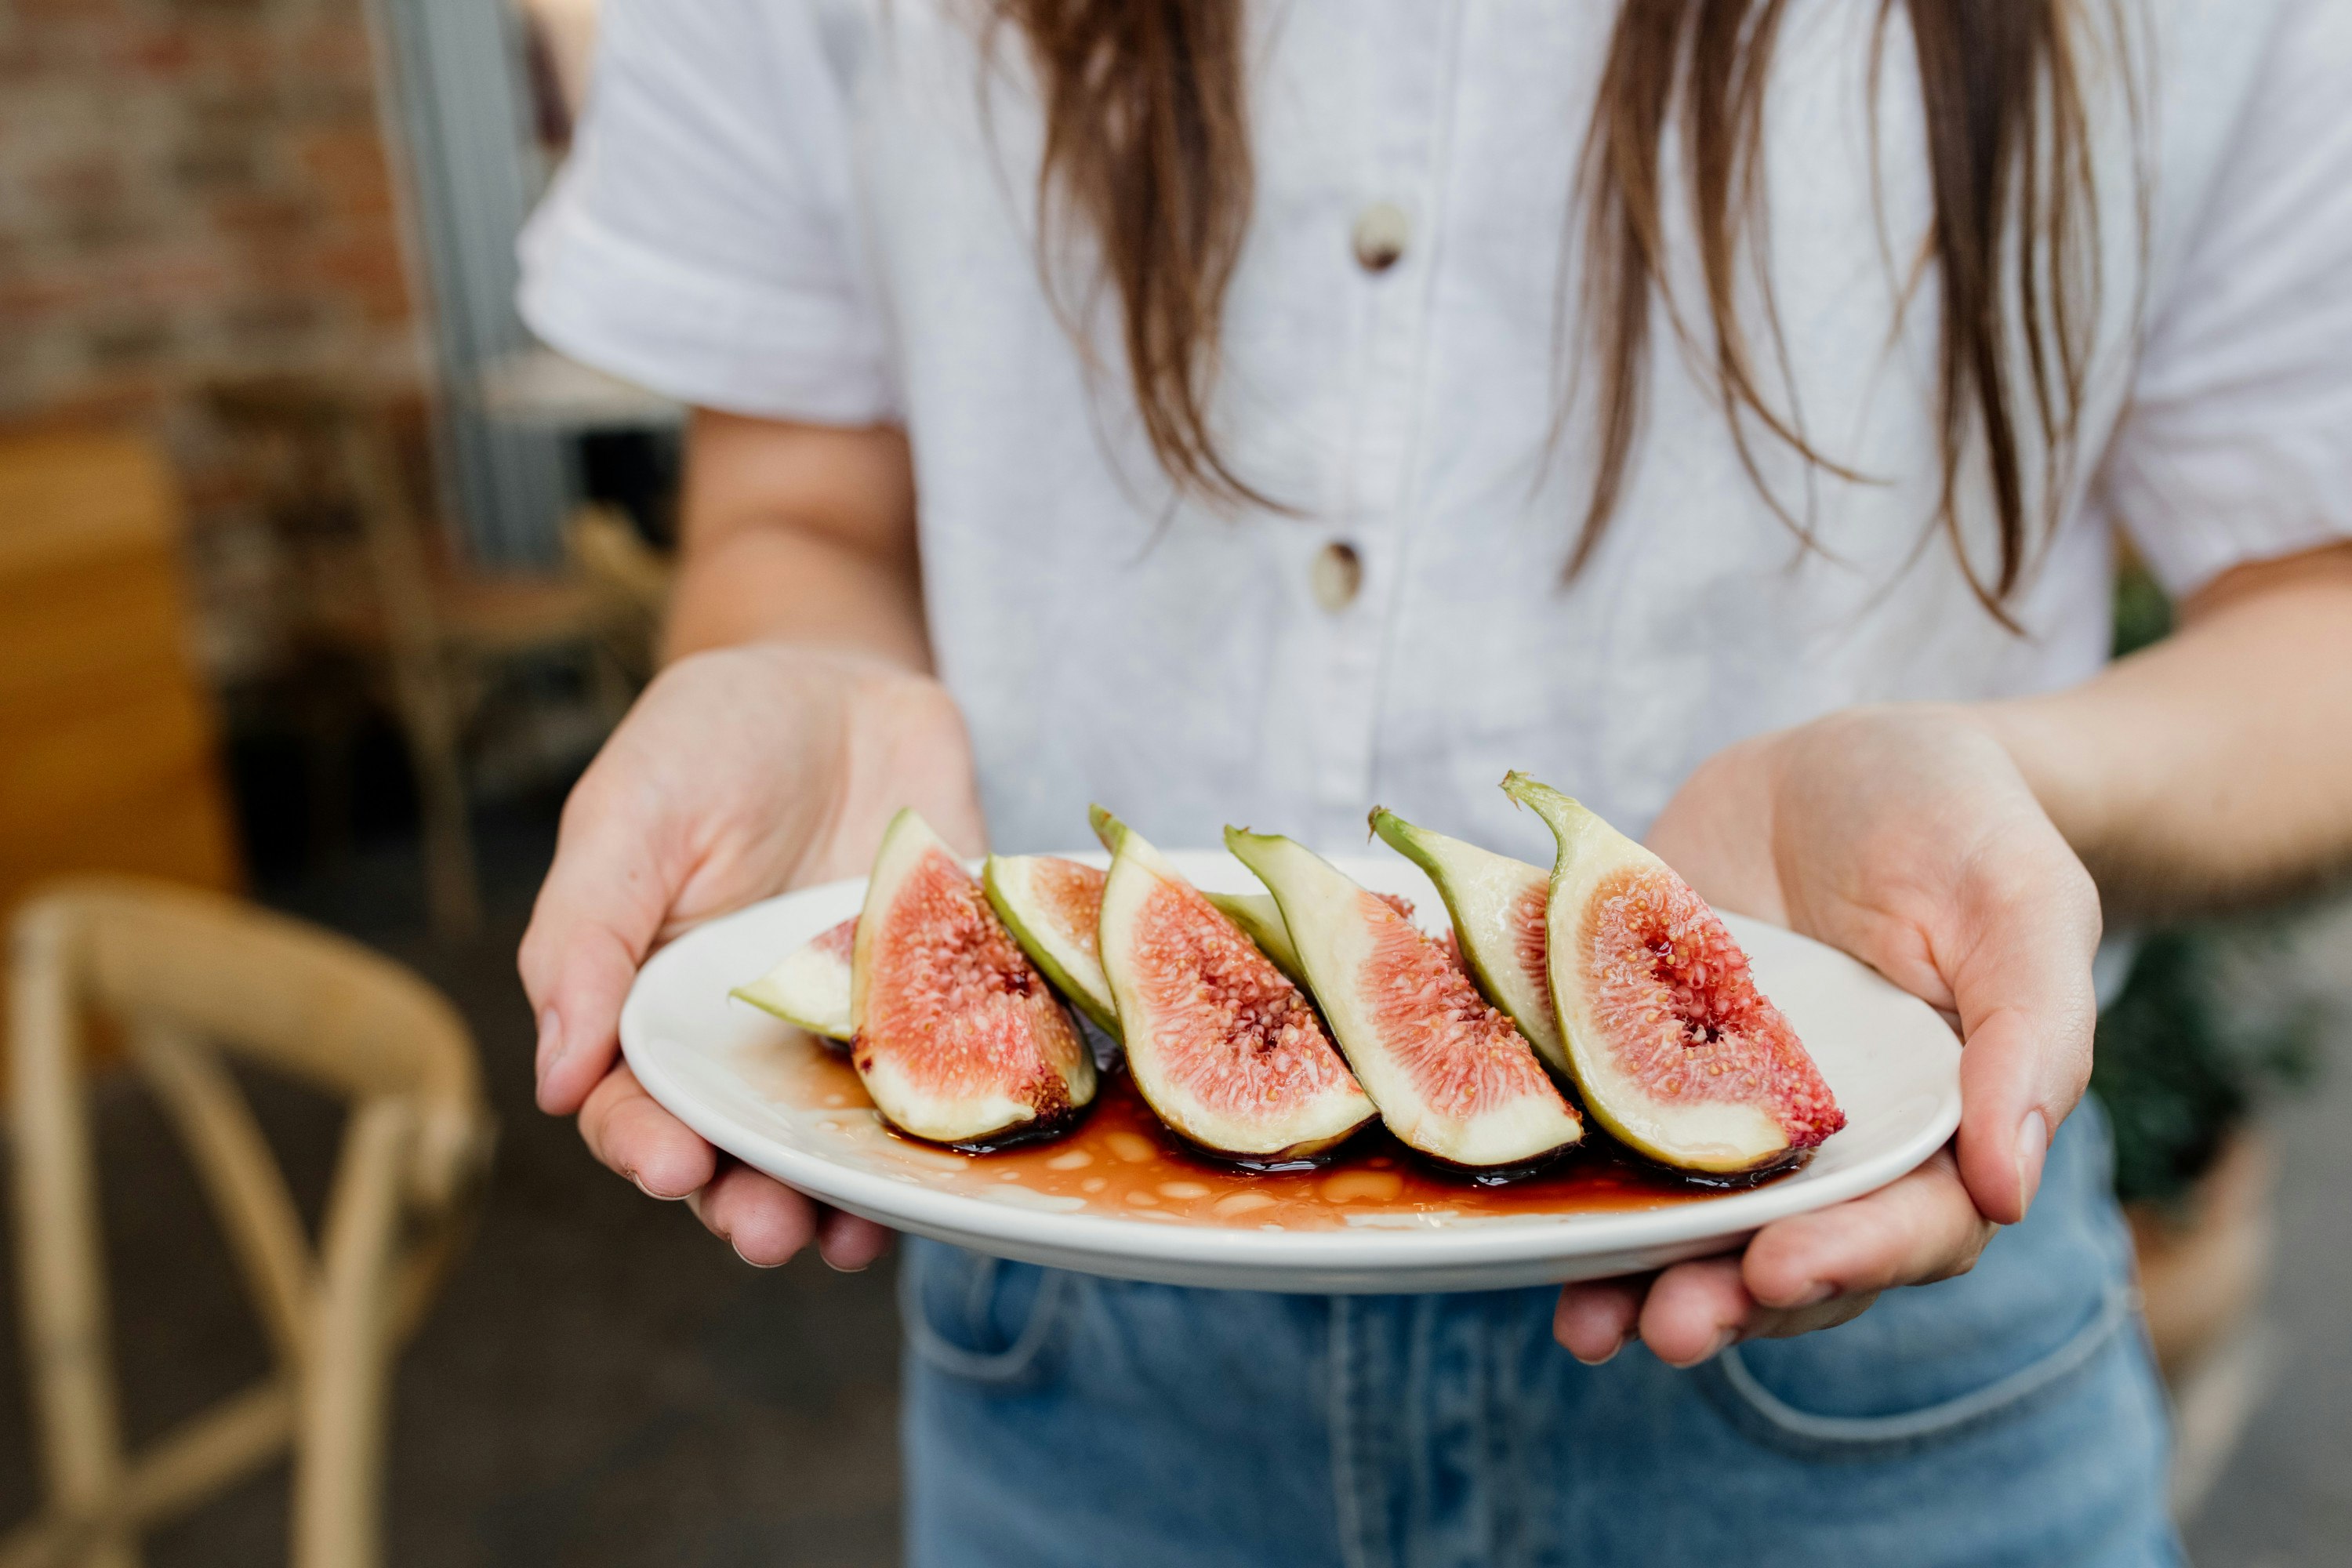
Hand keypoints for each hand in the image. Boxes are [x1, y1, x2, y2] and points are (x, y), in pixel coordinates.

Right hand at [520, 643, 984, 1267]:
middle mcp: (755, 1040)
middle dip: (749, 1202)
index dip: (647, 1146)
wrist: (840, 680)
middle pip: (743, 1150)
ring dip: (845, 1199)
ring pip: (846, 1140)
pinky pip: (954, 1076)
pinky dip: (955, 1124)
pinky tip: (955, 1166)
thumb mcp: (628, 814)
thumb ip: (586, 936)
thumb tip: (555, 1078)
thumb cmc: (710, 741)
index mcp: (659, 1009)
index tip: (670, 1166)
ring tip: (845, 1235)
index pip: (638, 1105)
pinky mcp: (947, 997)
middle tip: (766, 1231)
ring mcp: (853, 1027)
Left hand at [1551, 706, 2101, 1366]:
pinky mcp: (1639, 1065)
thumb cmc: (1963, 828)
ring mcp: (1727, 1116)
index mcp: (1938, 1132)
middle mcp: (1830, 1149)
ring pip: (1688, 1224)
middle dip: (1728, 1300)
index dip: (1849, 1258)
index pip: (1911, 1227)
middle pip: (1786, 1256)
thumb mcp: (2022, 902)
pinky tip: (1515, 1221)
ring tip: (1586, 1325)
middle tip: (1670, 1327)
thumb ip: (2032, 1038)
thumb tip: (2011, 1187)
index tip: (1780, 1271)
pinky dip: (1567, 1183)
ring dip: (1636, 1281)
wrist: (1844, 761)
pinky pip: (1605, 1138)